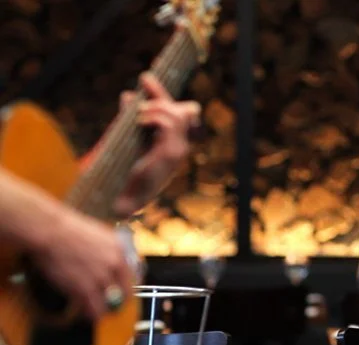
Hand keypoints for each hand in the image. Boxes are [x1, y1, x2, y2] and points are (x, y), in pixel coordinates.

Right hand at [28, 208, 131, 319]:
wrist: (51, 232)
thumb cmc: (70, 231)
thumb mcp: (102, 236)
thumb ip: (112, 252)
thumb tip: (117, 266)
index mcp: (120, 252)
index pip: (133, 279)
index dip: (127, 290)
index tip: (123, 295)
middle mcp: (114, 266)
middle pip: (124, 295)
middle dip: (117, 303)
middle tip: (110, 306)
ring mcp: (100, 279)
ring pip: (109, 306)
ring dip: (103, 311)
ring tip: (96, 312)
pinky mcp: (84, 290)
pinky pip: (93, 310)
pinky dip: (90, 315)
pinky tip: (85, 314)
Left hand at [112, 72, 199, 216]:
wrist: (119, 198)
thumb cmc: (121, 172)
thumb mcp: (127, 138)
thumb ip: (130, 118)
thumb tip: (129, 95)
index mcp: (172, 144)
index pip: (179, 113)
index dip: (161, 93)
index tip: (144, 78)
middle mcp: (180, 146)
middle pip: (184, 110)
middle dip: (160, 96)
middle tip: (141, 90)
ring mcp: (178, 150)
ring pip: (177, 114)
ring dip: (156, 109)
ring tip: (138, 116)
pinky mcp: (170, 153)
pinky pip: (169, 124)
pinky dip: (153, 117)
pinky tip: (139, 121)